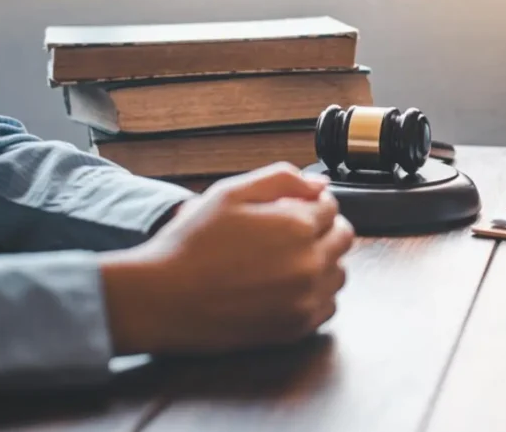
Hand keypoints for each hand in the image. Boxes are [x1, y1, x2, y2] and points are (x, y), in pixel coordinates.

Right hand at [100, 162, 353, 354]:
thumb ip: (281, 178)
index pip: (330, 206)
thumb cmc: (191, 243)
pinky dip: (316, 294)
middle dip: (323, 229)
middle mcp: (310, 263)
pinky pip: (328, 306)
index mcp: (298, 225)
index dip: (311, 203)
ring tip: (288, 261)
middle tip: (291, 234)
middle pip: (343, 238)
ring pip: (339, 273)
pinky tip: (288, 288)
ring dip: (323, 262)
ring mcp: (305, 298)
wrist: (162, 298)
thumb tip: (320, 184)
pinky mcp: (296, 327)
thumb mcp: (230, 193)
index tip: (292, 210)